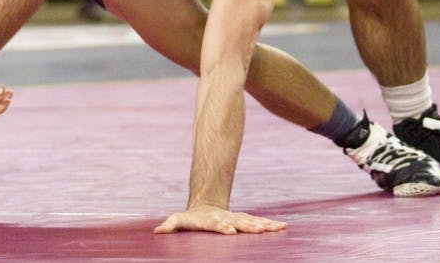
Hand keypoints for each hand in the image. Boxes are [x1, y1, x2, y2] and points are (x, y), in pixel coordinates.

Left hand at [154, 206, 286, 234]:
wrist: (205, 208)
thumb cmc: (190, 219)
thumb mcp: (178, 221)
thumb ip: (169, 226)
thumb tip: (156, 232)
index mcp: (211, 220)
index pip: (217, 224)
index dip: (223, 227)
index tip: (230, 230)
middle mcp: (226, 218)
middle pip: (239, 221)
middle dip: (249, 226)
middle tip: (261, 230)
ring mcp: (236, 218)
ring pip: (252, 221)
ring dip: (264, 224)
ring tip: (278, 227)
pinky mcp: (243, 221)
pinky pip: (258, 223)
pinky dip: (270, 224)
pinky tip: (282, 227)